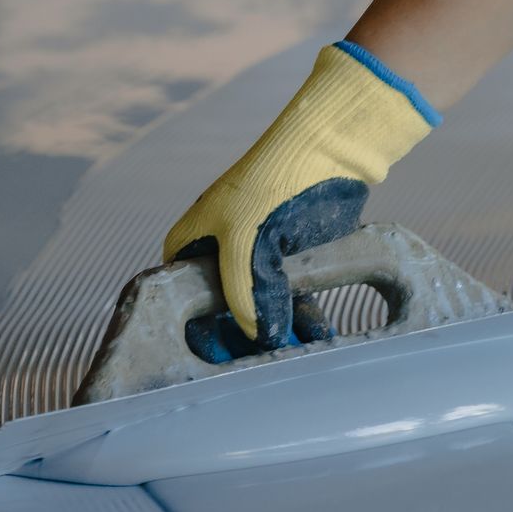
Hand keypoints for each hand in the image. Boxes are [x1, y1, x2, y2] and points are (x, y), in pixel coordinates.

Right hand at [162, 42, 437, 347]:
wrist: (329, 149)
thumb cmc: (274, 186)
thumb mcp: (248, 246)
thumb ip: (246, 297)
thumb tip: (259, 339)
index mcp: (192, 242)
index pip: (183, 299)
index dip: (199, 330)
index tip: (219, 359)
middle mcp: (220, 250)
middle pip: (223, 309)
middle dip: (243, 336)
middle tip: (259, 362)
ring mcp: (257, 253)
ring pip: (261, 305)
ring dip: (278, 329)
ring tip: (297, 348)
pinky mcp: (291, 256)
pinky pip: (291, 295)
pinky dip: (301, 314)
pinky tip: (316, 331)